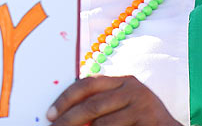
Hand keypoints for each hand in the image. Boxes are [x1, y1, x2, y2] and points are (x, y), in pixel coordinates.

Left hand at [46, 75, 181, 125]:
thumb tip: (62, 114)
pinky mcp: (152, 122)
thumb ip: (98, 105)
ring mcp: (144, 106)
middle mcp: (133, 89)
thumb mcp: (120, 106)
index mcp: (122, 80)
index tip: (50, 115)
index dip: (65, 99)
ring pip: (103, 124)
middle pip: (92, 105)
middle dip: (69, 120)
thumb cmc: (139, 120)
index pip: (86, 84)